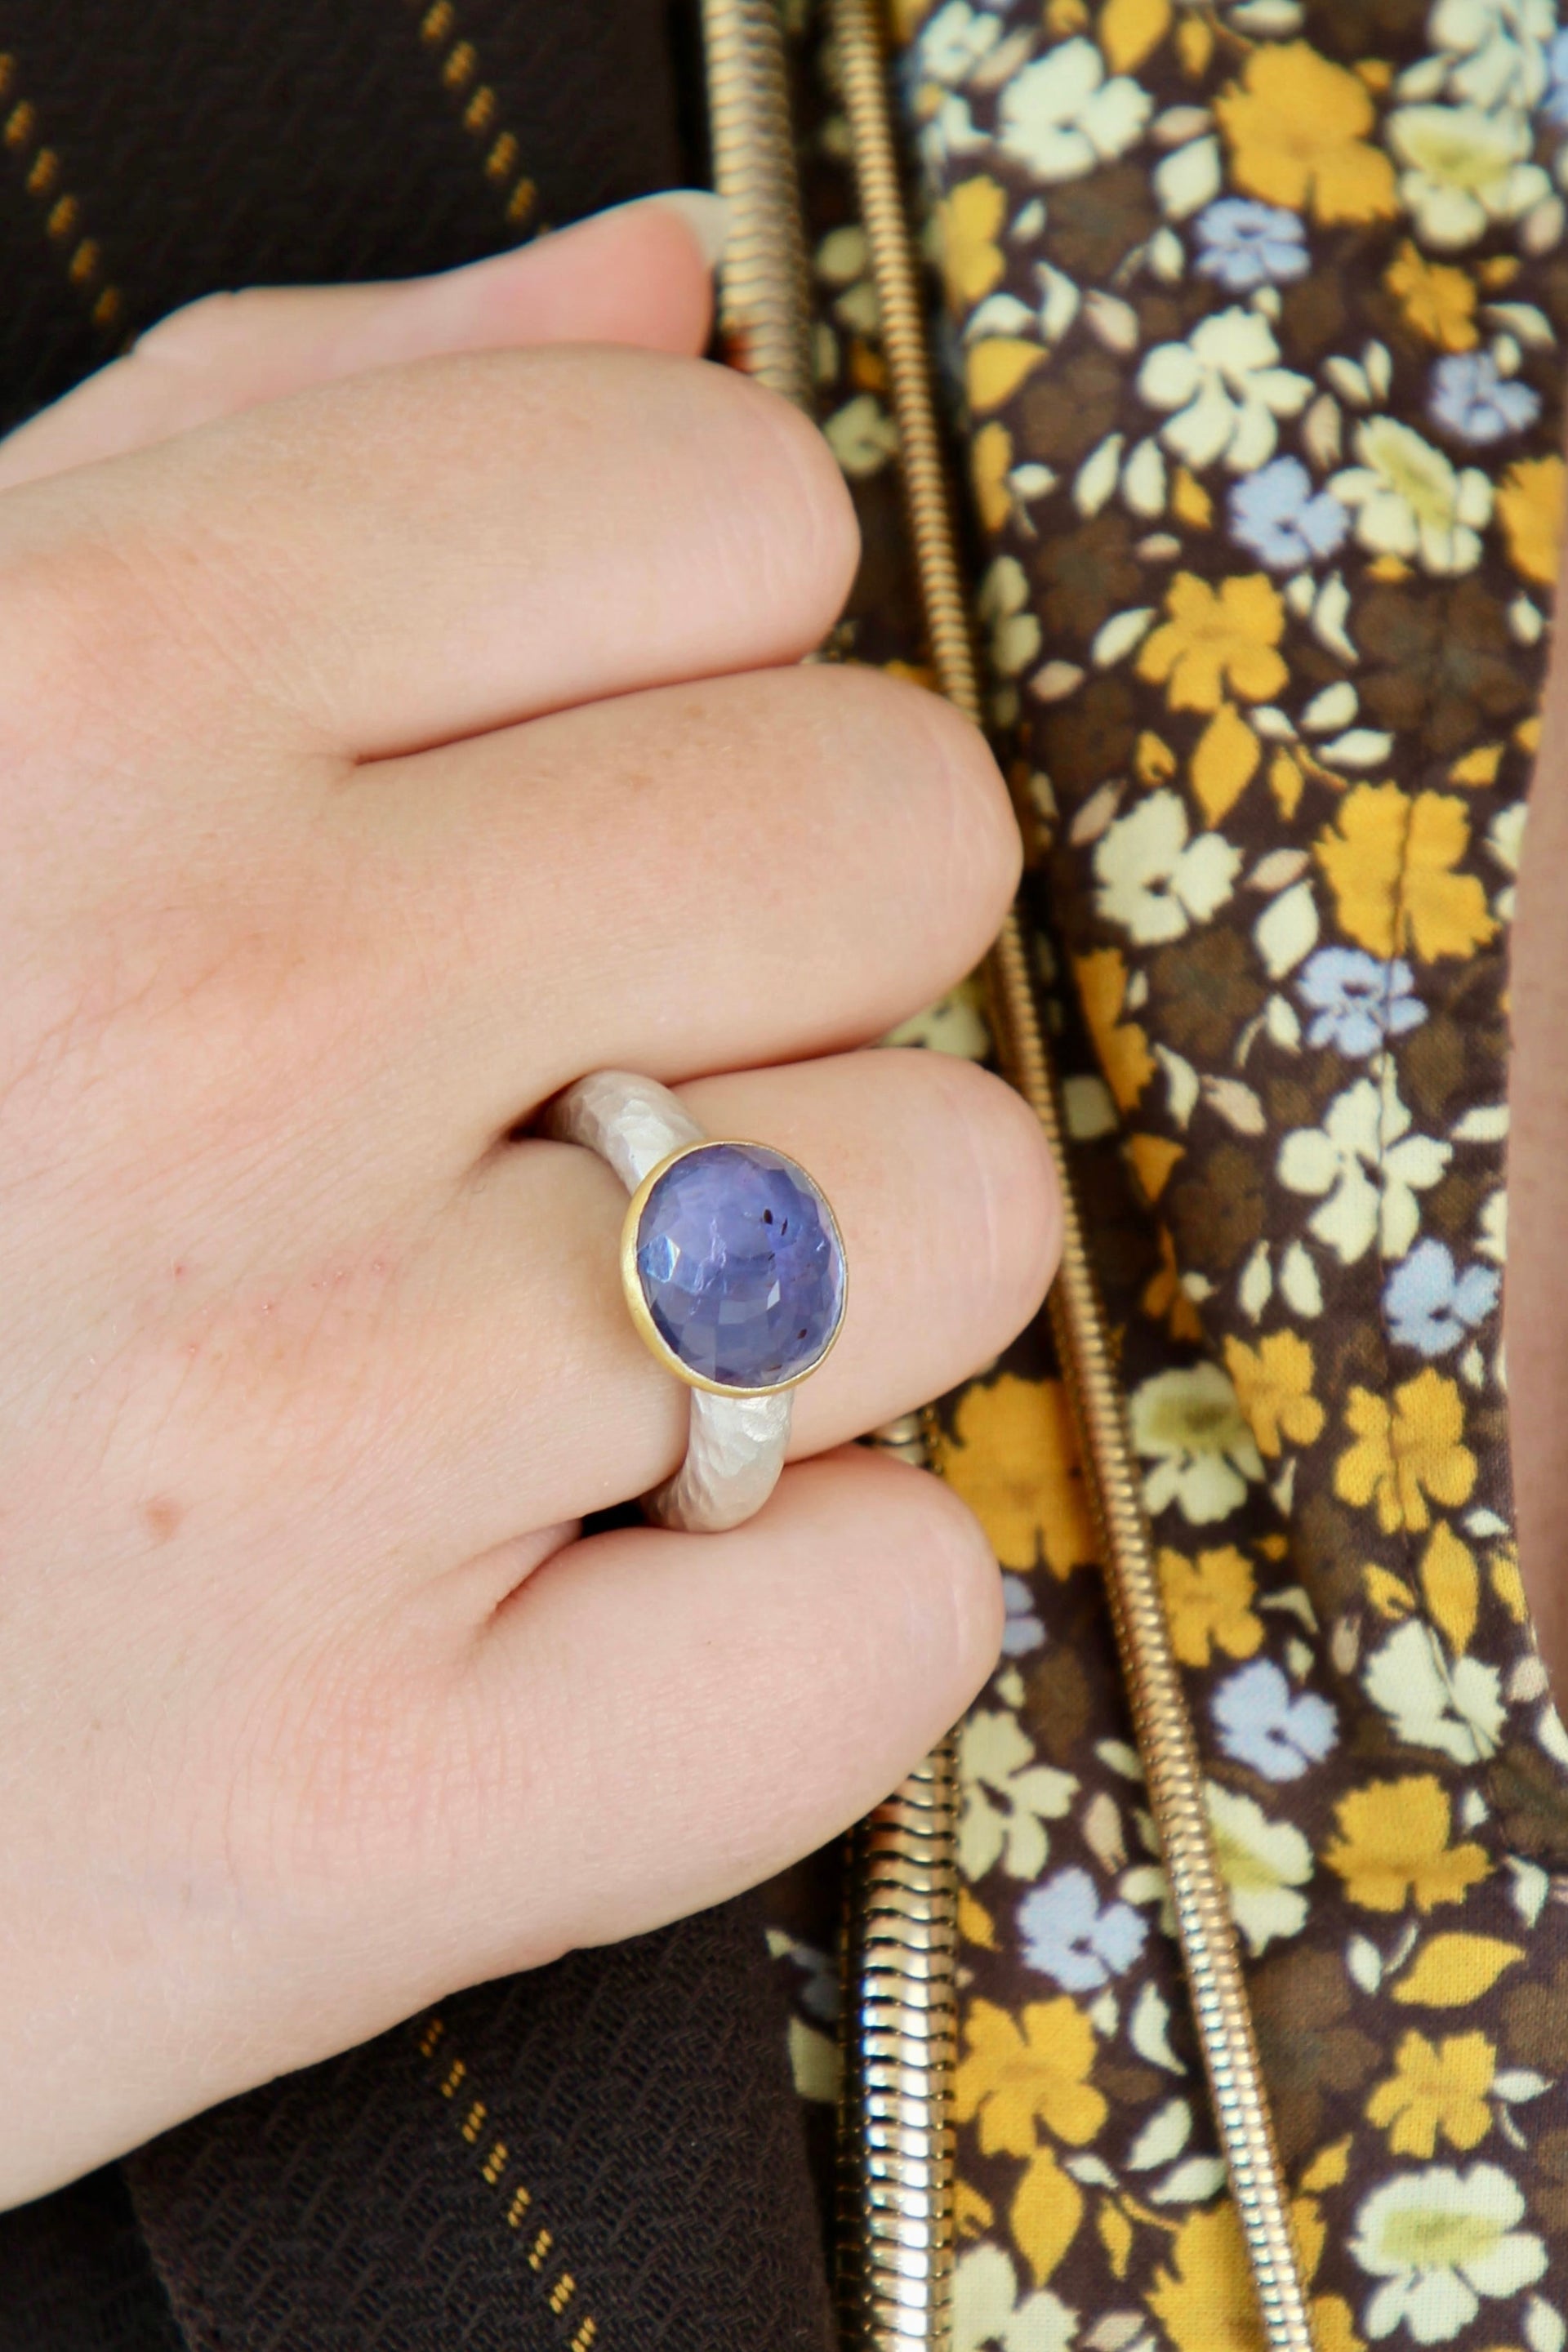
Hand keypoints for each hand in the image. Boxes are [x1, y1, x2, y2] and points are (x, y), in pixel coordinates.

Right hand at [0, 198, 1056, 2203]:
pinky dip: (788, 1613)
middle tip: (562, 1076)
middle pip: (895, 833)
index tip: (570, 783)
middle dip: (781, 944)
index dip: (686, 647)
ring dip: (802, 1277)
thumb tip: (658, 299)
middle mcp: (204, 1039)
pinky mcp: (375, 1818)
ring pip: (945, 1217)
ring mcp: (306, 1446)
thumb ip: (279, 454)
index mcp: (77, 706)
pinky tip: (568, 1598)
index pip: (727, 505)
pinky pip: (890, 1617)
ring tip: (536, 1348)